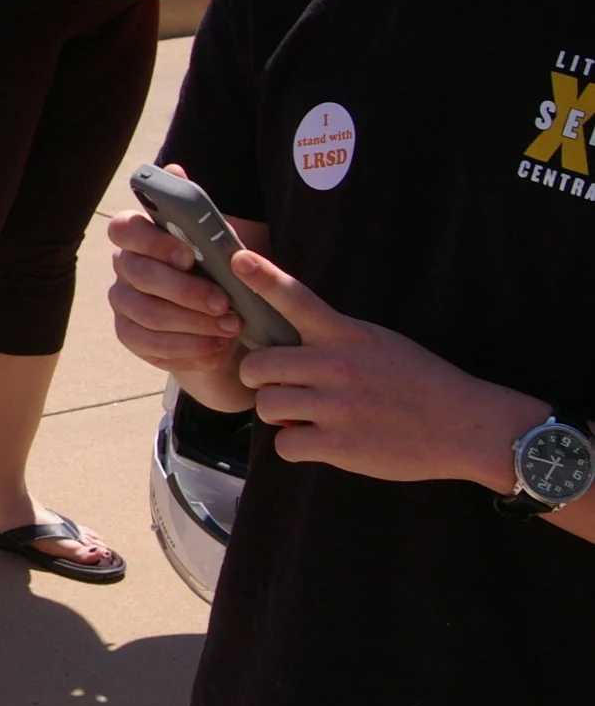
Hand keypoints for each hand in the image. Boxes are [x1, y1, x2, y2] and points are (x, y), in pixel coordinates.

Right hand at [105, 166, 244, 378]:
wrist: (224, 322)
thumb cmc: (219, 274)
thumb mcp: (218, 242)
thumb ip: (196, 212)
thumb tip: (173, 168)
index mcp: (140, 237)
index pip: (125, 229)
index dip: (154, 242)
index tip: (189, 256)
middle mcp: (124, 267)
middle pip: (137, 275)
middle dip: (185, 291)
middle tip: (224, 302)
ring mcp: (123, 303)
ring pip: (146, 313)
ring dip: (193, 322)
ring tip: (230, 326)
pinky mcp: (131, 336)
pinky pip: (152, 345)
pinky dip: (190, 347)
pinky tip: (216, 346)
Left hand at [232, 252, 549, 487]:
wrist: (468, 426)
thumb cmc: (421, 383)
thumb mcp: (378, 342)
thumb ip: (332, 339)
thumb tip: (286, 344)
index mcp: (347, 334)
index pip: (296, 298)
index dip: (263, 277)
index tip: (237, 259)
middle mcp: (336, 365)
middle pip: (257, 366)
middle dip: (262, 380)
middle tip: (285, 388)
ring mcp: (336, 406)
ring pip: (266, 406)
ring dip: (279, 415)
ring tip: (306, 416)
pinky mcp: (339, 445)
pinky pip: (284, 444)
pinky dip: (295, 446)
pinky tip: (320, 441)